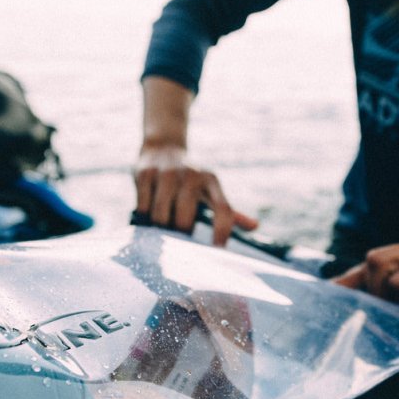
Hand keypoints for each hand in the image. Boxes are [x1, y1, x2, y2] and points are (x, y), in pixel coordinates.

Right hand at [133, 145, 257, 245]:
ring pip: (161, 217)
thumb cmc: (191, 179)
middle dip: (180, 234)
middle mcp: (192, 174)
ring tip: (161, 223)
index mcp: (212, 180)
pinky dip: (144, 216)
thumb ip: (230, 211)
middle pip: (186, 220)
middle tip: (177, 235)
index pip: (225, 210)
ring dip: (160, 227)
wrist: (163, 147)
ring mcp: (167, 173)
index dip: (222, 232)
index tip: (217, 251)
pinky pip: (143, 208)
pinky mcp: (146, 173)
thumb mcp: (211, 190)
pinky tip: (147, 210)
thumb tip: (255, 227)